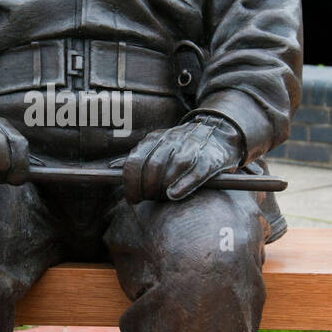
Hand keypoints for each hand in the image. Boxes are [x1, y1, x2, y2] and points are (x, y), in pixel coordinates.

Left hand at [121, 116, 242, 203]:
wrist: (219, 132)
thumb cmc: (182, 145)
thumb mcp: (157, 145)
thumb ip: (138, 156)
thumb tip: (112, 167)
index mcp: (155, 138)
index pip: (136, 161)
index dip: (131, 183)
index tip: (132, 198)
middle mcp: (172, 140)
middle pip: (153, 166)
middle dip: (146, 188)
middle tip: (148, 199)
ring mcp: (192, 147)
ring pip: (173, 166)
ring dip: (163, 187)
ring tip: (161, 198)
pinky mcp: (210, 158)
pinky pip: (195, 172)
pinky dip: (183, 185)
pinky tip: (174, 195)